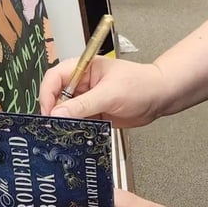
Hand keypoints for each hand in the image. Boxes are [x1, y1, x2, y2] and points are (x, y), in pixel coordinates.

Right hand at [39, 57, 169, 127]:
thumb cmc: (141, 84)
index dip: (47, 94)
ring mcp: (88, 100)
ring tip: (66, 134)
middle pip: (57, 97)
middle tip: (55, 127)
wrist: (160, 97)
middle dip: (54, 112)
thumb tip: (58, 113)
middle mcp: (83, 84)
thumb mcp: (110, 93)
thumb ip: (83, 104)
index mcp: (83, 68)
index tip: (48, 112)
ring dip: (65, 123)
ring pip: (67, 112)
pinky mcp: (95, 114)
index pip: (55, 77)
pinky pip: (79, 123)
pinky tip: (78, 138)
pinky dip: (76, 131)